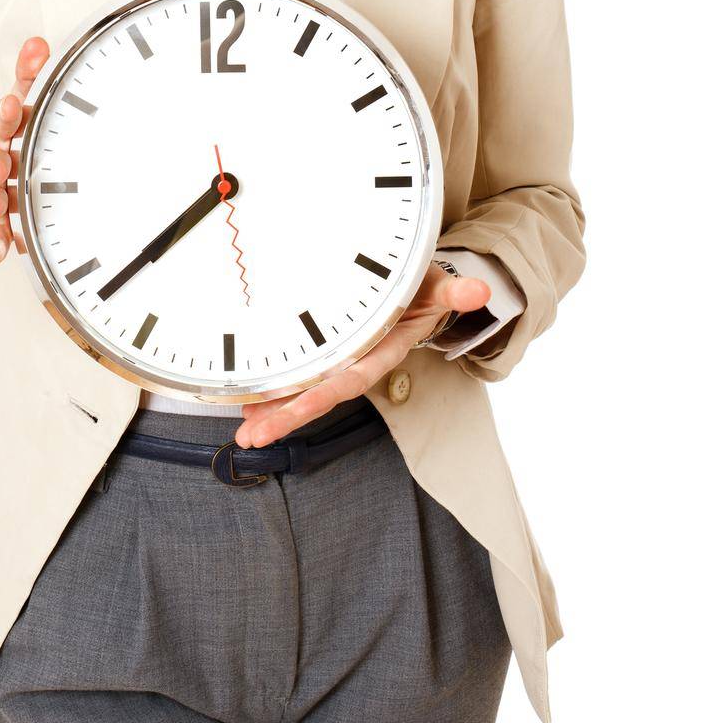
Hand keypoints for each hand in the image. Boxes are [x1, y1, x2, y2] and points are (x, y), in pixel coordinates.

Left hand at [232, 263, 491, 449]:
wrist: (421, 290)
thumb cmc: (426, 286)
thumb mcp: (439, 285)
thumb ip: (454, 290)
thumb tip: (477, 289)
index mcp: (384, 347)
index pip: (352, 376)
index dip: (324, 393)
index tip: (296, 408)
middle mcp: (362, 360)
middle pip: (322, 393)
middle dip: (288, 416)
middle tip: (252, 436)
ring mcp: (345, 358)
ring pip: (308, 390)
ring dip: (276, 411)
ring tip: (246, 432)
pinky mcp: (331, 351)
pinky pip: (303, 376)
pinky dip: (277, 392)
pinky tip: (251, 405)